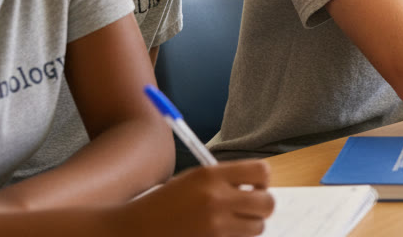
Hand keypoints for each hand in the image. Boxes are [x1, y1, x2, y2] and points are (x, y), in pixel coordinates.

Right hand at [119, 159, 274, 236]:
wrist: (134, 230)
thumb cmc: (164, 205)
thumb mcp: (191, 180)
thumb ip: (224, 181)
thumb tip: (258, 187)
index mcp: (210, 176)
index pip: (261, 171)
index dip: (262, 181)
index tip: (253, 187)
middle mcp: (216, 199)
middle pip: (267, 203)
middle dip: (262, 206)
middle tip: (248, 208)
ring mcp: (215, 227)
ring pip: (258, 227)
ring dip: (249, 226)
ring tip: (229, 223)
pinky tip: (216, 234)